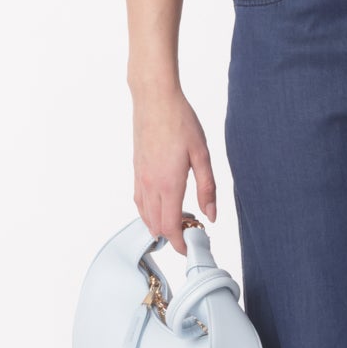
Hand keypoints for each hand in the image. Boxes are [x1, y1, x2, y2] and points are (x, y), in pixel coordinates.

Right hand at [130, 82, 217, 255]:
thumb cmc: (180, 121)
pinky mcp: (136, 170)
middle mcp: (150, 185)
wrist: (154, 98)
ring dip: (159, 225)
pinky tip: (160, 206)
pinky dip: (148, 212)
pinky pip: (139, 200)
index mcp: (168, 184)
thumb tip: (210, 215)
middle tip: (191, 232)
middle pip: (156, 225)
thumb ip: (207, 188)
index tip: (190, 248)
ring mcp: (140, 178)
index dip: (180, 243)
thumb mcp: (202, 155)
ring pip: (144, 214)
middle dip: (172, 236)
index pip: (170, 226)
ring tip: (179, 222)